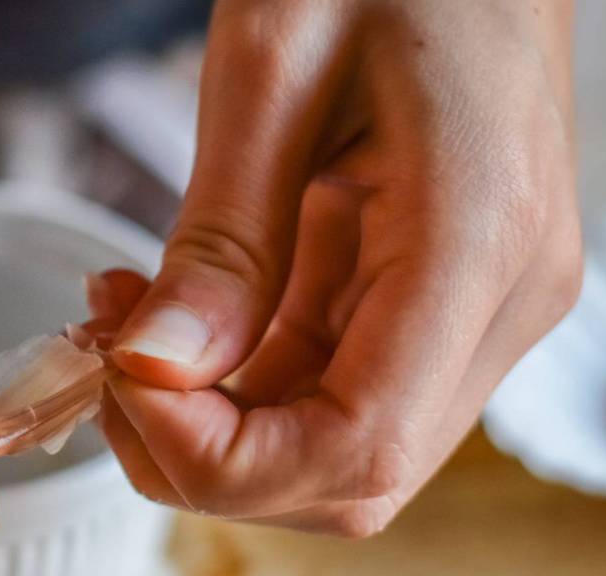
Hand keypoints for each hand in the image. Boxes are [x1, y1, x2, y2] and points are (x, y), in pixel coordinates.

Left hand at [99, 1, 580, 535]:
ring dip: (209, 417)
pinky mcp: (436, 293)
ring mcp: (475, 305)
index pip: (356, 447)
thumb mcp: (275, 72)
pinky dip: (235, 378)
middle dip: (203, 454)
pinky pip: (329, 382)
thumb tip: (155, 371)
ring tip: (120, 324)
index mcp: (479, 244)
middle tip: (105, 367)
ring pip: (332, 443)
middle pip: (347, 474)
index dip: (219, 457)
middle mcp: (499, 302)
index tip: (120, 381)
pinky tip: (168, 316)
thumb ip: (222, 240)